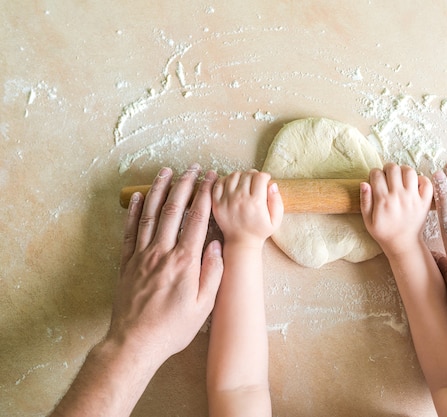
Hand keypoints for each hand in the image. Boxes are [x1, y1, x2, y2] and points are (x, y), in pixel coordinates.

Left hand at [109, 164, 223, 364]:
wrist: (135, 342)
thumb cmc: (172, 328)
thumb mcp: (203, 306)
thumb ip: (212, 273)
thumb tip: (217, 245)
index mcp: (184, 261)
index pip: (197, 219)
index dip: (205, 196)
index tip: (212, 180)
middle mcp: (161, 252)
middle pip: (173, 210)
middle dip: (185, 184)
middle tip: (193, 168)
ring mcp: (141, 255)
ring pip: (149, 214)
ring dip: (158, 190)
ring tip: (166, 172)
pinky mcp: (127, 263)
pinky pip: (129, 231)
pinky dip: (132, 212)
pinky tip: (136, 198)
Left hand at [212, 170, 282, 247]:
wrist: (241, 242)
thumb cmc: (259, 231)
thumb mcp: (276, 219)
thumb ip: (277, 201)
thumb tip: (272, 184)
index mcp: (256, 202)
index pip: (260, 177)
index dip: (265, 176)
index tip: (265, 180)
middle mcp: (240, 199)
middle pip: (247, 174)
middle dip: (254, 175)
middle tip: (255, 182)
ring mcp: (226, 200)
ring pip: (233, 175)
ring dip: (241, 176)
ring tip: (244, 183)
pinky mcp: (217, 203)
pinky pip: (219, 183)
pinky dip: (226, 180)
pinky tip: (232, 185)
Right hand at [360, 163, 432, 256]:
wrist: (403, 244)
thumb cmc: (384, 233)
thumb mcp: (368, 220)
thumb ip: (365, 201)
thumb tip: (364, 183)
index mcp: (383, 200)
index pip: (376, 174)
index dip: (374, 174)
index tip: (375, 179)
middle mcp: (399, 196)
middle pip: (393, 168)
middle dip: (387, 168)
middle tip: (387, 176)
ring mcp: (413, 198)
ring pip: (410, 171)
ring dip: (403, 170)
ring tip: (400, 177)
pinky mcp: (425, 202)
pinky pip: (427, 182)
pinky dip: (421, 179)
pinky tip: (414, 184)